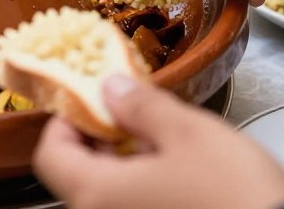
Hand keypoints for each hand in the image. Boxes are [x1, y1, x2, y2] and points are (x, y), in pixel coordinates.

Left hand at [33, 75, 283, 208]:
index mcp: (97, 193)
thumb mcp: (187, 132)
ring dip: (124, 162)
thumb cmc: (233, 193)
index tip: (91, 98)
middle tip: (133, 114)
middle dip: (100, 138)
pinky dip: (142, 186)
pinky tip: (177, 173)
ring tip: (162, 141)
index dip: (65, 120)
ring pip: (106, 192)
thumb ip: (140, 107)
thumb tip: (107, 87)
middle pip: (77, 173)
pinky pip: (131, 205)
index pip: (51, 153)